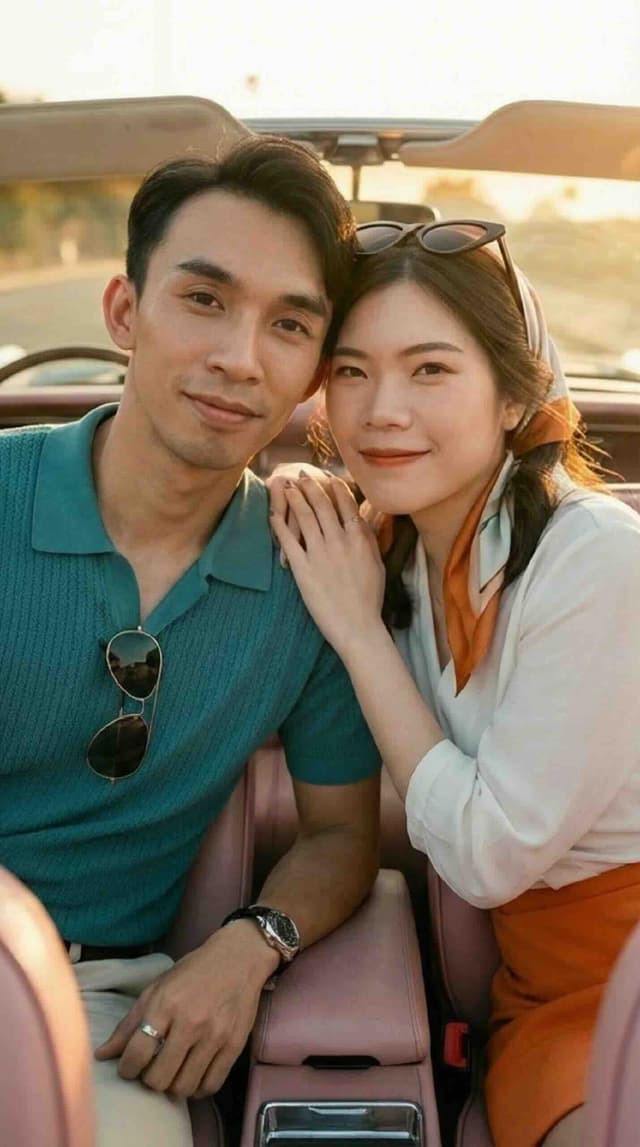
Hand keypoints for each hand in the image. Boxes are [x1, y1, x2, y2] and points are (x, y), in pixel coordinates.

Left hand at [94, 921, 278, 1098]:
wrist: (239, 958)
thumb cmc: (193, 972)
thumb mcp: (157, 989)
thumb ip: (129, 1024)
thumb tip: (101, 1055)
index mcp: (165, 1005)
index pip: (137, 1054)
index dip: (126, 1069)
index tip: (129, 1067)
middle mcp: (190, 1022)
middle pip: (159, 1078)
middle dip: (149, 1079)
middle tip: (152, 1069)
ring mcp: (214, 1036)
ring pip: (184, 1086)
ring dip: (173, 1086)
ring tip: (173, 1072)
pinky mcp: (234, 1045)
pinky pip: (210, 1085)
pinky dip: (197, 1088)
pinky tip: (193, 1075)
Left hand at [270, 473, 385, 659]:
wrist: (357, 626)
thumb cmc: (370, 598)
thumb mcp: (376, 564)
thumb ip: (369, 539)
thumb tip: (363, 519)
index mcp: (359, 538)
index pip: (346, 504)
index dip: (335, 488)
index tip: (328, 478)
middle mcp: (339, 541)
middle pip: (321, 505)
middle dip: (310, 486)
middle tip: (302, 475)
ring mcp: (319, 553)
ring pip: (304, 517)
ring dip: (294, 498)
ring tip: (286, 486)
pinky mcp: (303, 568)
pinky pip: (288, 541)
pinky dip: (279, 524)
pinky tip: (273, 513)